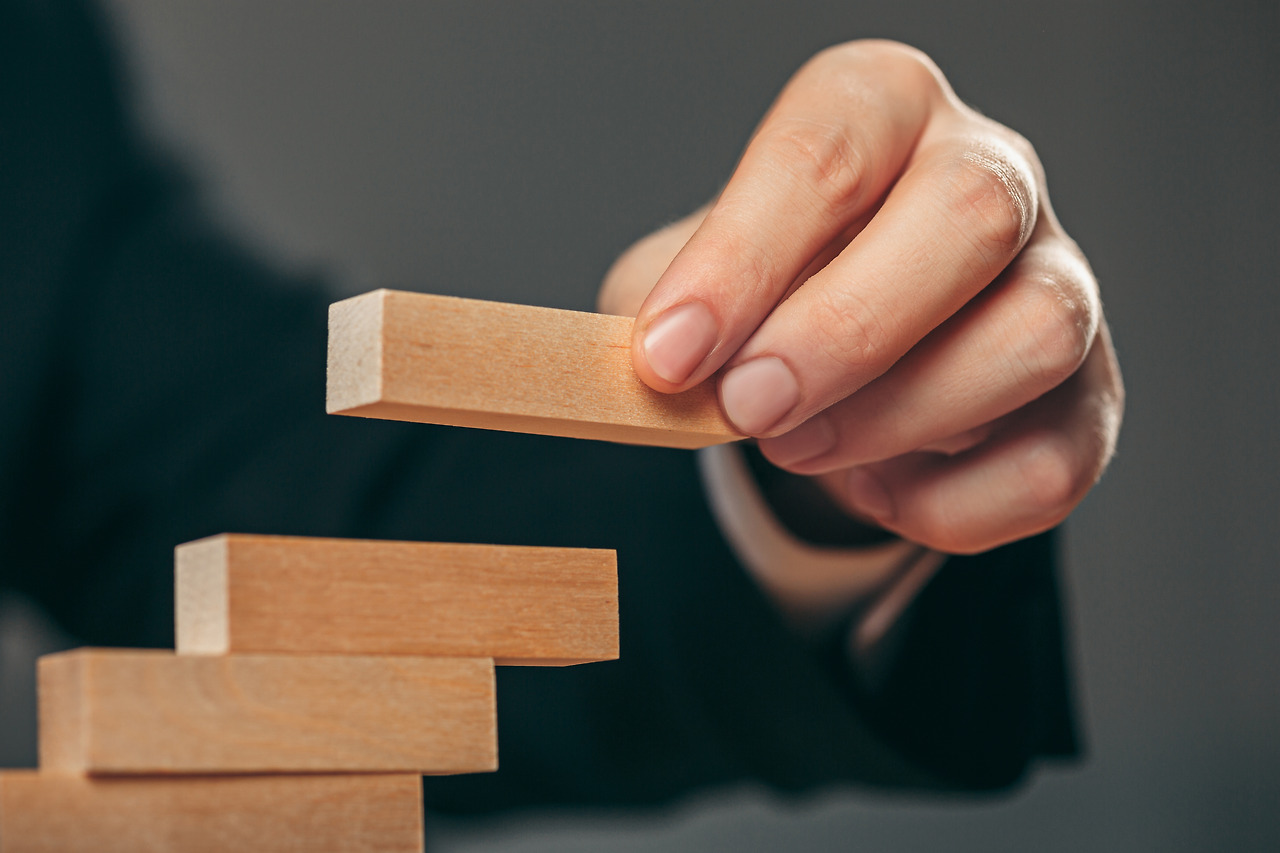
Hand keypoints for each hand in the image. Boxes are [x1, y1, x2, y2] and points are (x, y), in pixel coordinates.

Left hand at [599, 40, 1122, 554]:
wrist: (832, 356)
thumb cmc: (761, 298)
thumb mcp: (687, 282)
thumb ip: (669, 310)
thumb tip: (663, 367)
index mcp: (883, 110)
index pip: (828, 151)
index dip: (741, 260)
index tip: (670, 356)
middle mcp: (991, 175)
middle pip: (970, 217)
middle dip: (843, 333)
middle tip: (747, 408)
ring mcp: (1058, 284)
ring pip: (1034, 336)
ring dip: (898, 418)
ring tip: (798, 449)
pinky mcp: (1089, 400)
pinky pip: (1050, 465)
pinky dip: (947, 505)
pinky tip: (876, 487)